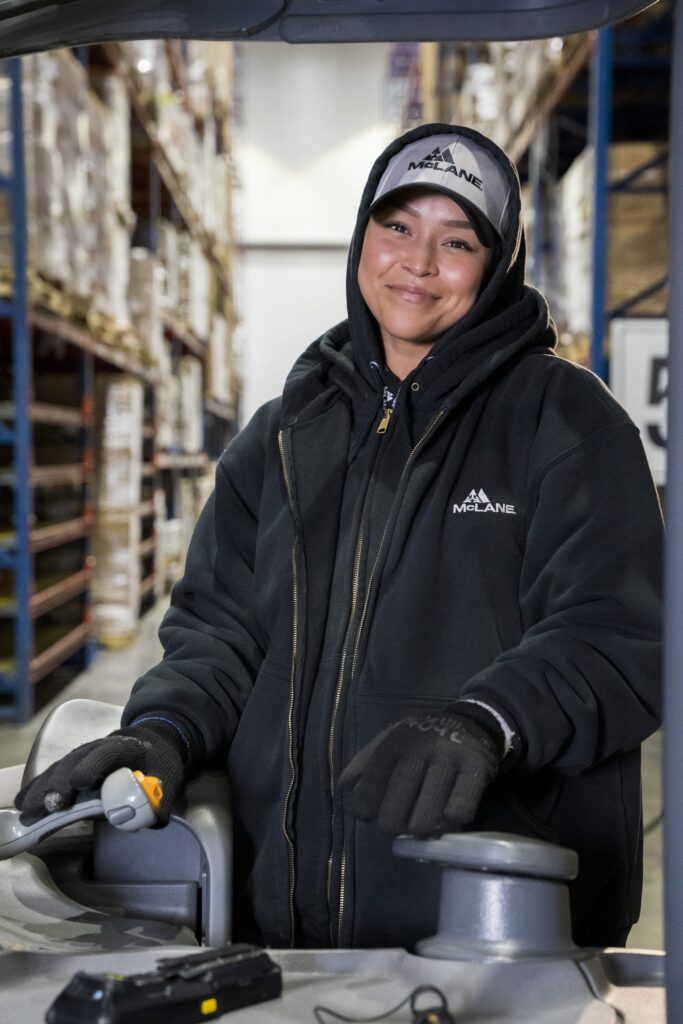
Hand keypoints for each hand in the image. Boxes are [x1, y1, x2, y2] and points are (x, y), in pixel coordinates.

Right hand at [14, 722, 187, 826]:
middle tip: (51, 803)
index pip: (108, 752)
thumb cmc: (159, 765)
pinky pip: (53, 774)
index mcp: (128, 747)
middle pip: (76, 759)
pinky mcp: (73, 764)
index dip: (93, 765)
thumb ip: (160, 801)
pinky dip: (39, 787)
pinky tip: (25, 802)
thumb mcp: (170, 781)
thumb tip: (147, 820)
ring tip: (30, 807)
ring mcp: (84, 753)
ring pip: (61, 767)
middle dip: (62, 780)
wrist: (152, 743)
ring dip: (44, 787)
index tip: (80, 782)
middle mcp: (101, 746)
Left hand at [340, 711, 502, 836]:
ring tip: (424, 826)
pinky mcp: (475, 768)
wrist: (470, 722)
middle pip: (394, 812)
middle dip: (394, 826)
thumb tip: (346, 786)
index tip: (374, 815)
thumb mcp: (389, 740)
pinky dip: (452, 820)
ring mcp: (447, 759)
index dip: (367, 812)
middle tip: (401, 825)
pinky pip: (461, 808)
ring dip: (423, 829)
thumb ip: (364, 762)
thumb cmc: (421, 739)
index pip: (366, 796)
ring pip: (426, 816)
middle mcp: (418, 750)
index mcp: (392, 745)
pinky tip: (449, 815)